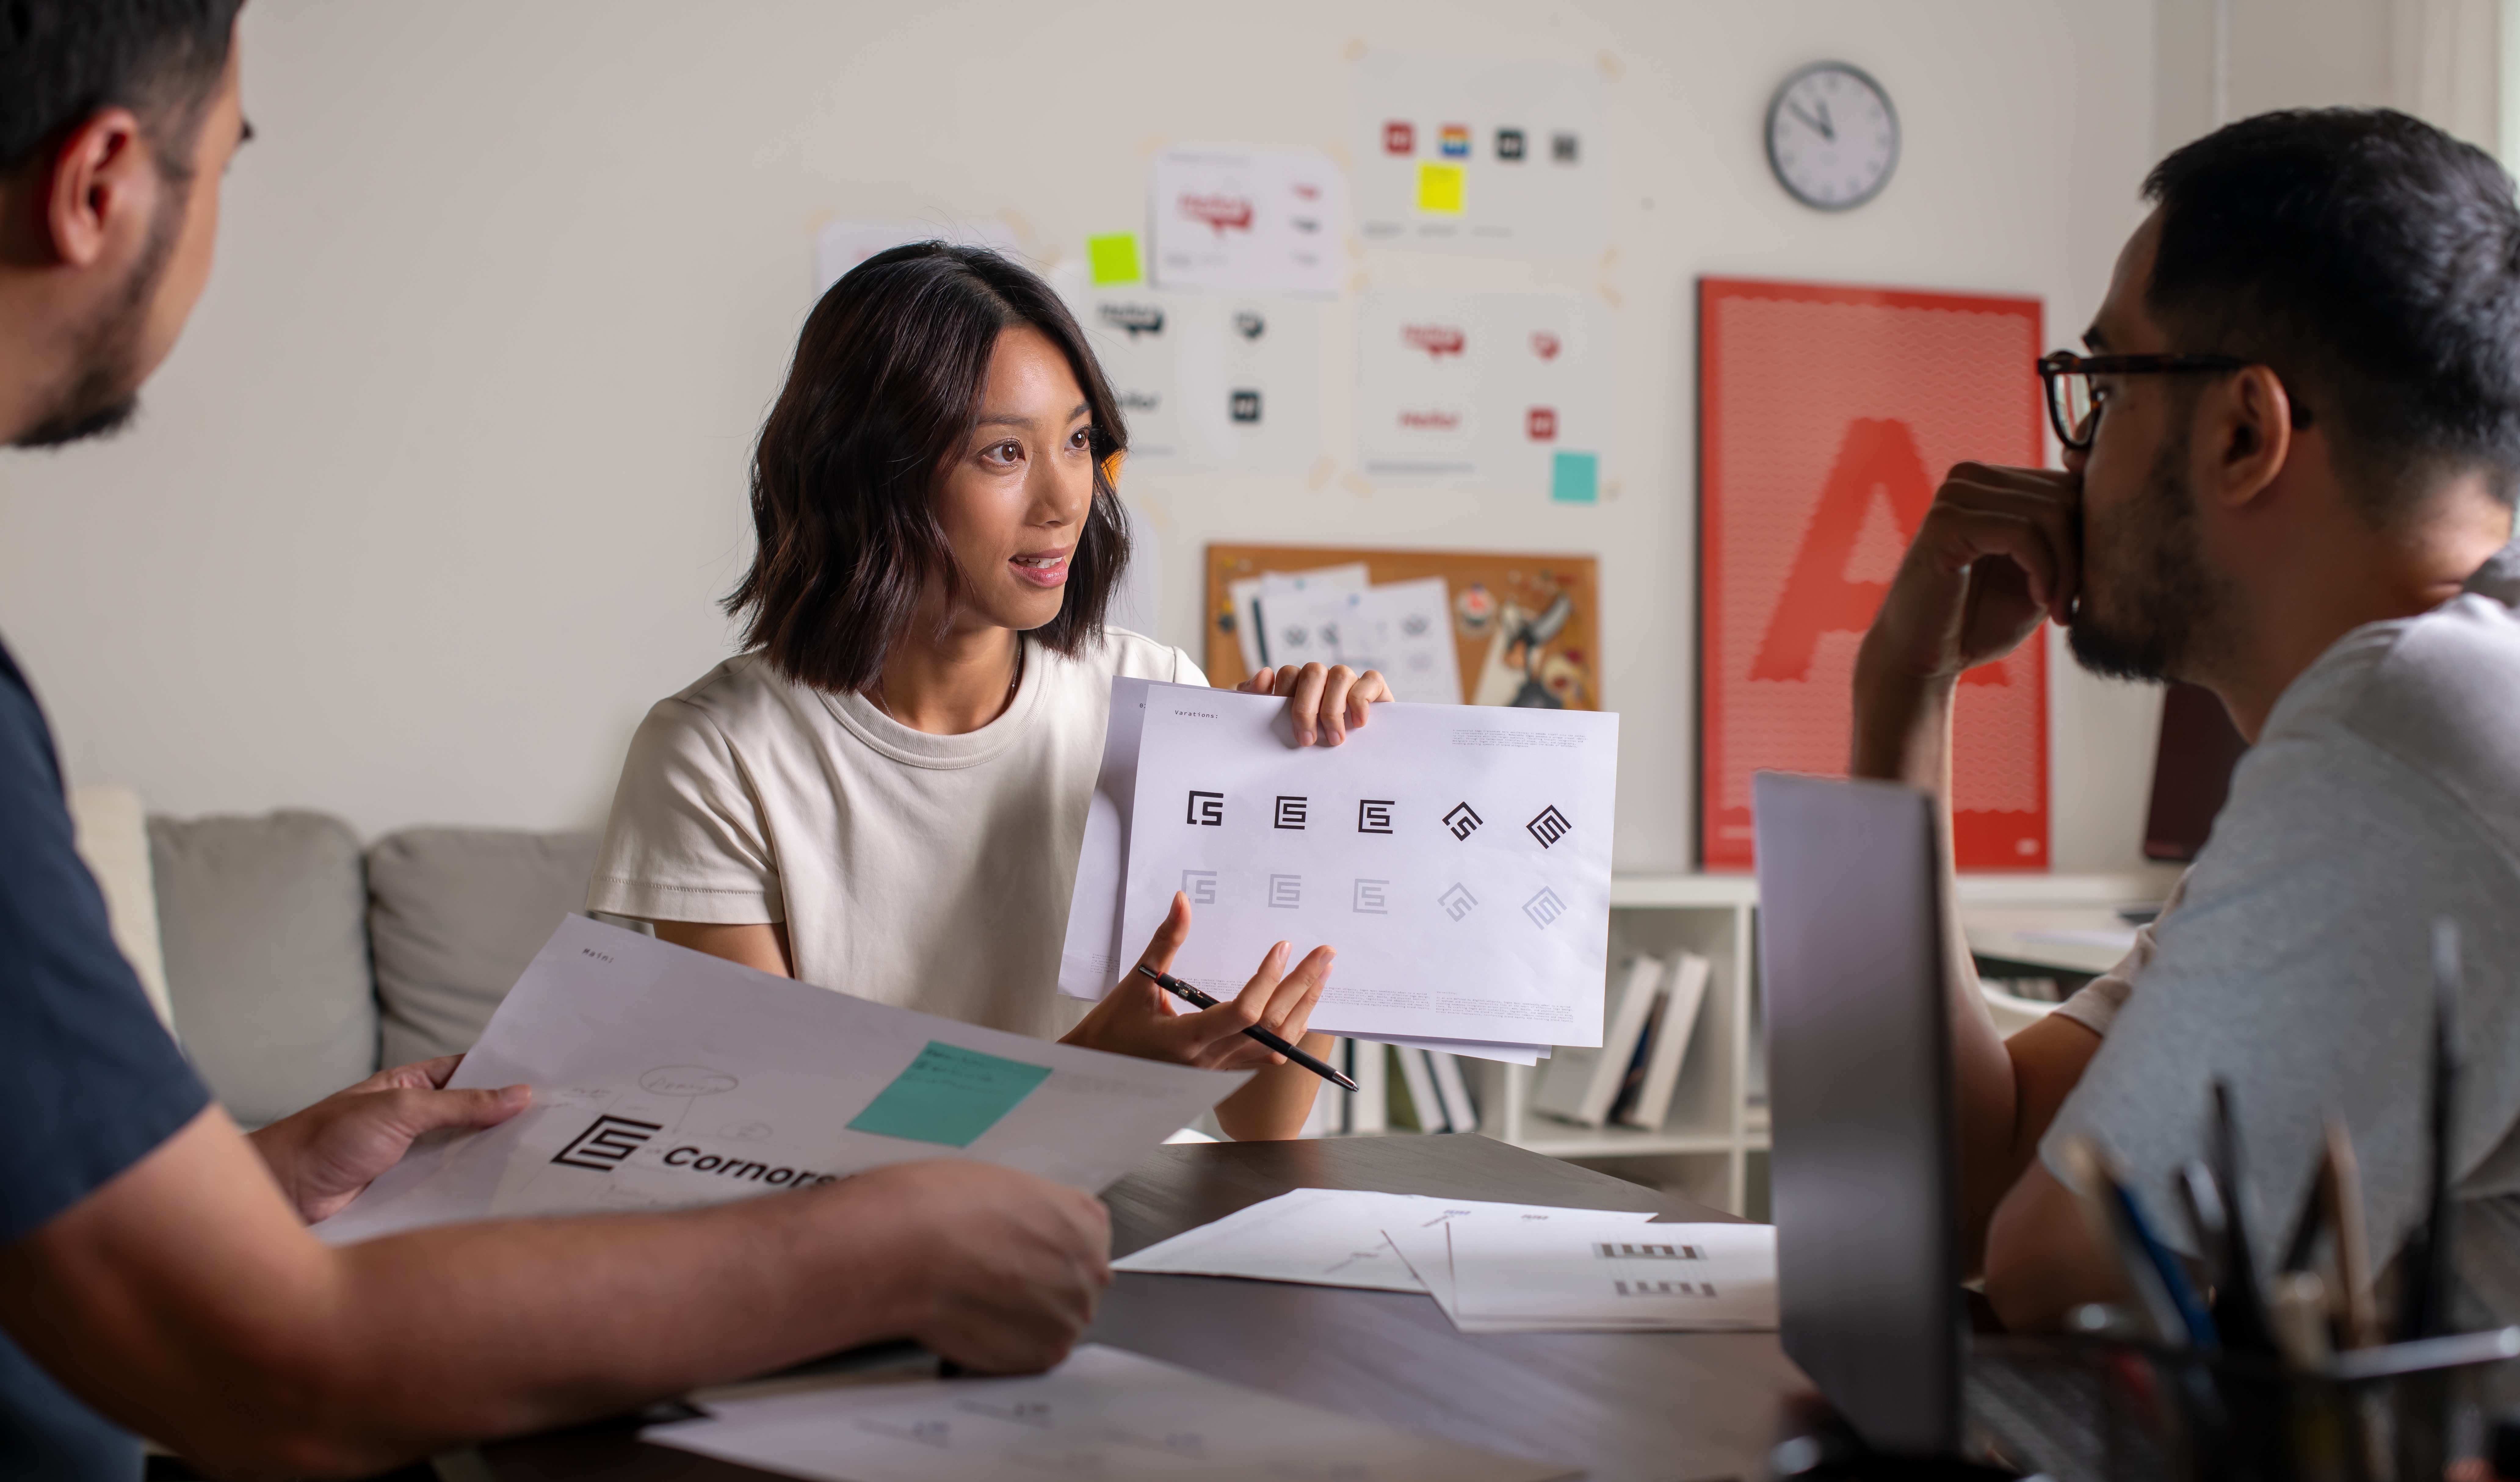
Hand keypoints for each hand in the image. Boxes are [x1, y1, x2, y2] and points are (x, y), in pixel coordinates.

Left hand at [248, 1055, 529, 1223]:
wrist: (280, 1194)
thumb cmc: (326, 1139)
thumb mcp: (400, 1110)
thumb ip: (459, 1104)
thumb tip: (518, 1094)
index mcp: (413, 1084)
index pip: (472, 1073)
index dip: (508, 1076)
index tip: (554, 1082)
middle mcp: (417, 1119)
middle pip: (476, 1116)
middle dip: (511, 1120)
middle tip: (561, 1124)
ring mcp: (414, 1158)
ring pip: (467, 1154)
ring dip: (494, 1159)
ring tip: (544, 1160)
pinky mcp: (410, 1194)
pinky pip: (451, 1188)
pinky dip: (474, 1191)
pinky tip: (504, 1193)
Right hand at [852, 1161, 1110, 1374]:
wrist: (909, 1249)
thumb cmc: (940, 1209)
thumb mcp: (1000, 1188)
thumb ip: (1029, 1218)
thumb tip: (1019, 1235)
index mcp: (1086, 1220)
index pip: (1080, 1242)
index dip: (1042, 1250)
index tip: (1019, 1254)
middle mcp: (1090, 1269)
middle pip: (1071, 1285)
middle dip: (1037, 1286)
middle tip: (993, 1279)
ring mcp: (1072, 1315)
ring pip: (1052, 1322)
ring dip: (1022, 1318)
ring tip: (977, 1300)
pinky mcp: (1046, 1354)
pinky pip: (1029, 1354)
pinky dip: (1004, 1345)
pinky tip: (973, 1322)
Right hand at [1060, 892, 1333, 1069]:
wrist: (1100, 1074)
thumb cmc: (1112, 1031)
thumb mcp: (1137, 982)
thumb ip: (1166, 941)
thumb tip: (1183, 901)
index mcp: (1187, 1039)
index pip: (1243, 1013)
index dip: (1267, 980)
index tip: (1282, 947)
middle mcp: (1209, 1060)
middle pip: (1272, 1028)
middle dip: (1303, 988)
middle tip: (1325, 955)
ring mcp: (1219, 1070)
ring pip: (1277, 1045)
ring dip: (1303, 1009)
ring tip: (1321, 976)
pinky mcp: (1222, 1071)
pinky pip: (1266, 1053)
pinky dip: (1288, 1028)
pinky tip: (1298, 1004)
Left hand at [1237, 661, 1390, 745]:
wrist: (1347, 776)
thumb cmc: (1304, 753)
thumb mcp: (1274, 732)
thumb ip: (1256, 702)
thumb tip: (1264, 673)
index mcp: (1299, 687)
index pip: (1289, 674)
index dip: (1286, 698)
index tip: (1292, 732)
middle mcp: (1324, 681)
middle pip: (1313, 671)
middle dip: (1307, 708)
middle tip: (1308, 741)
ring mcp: (1349, 684)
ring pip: (1340, 673)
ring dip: (1334, 708)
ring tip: (1334, 740)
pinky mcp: (1375, 691)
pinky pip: (1371, 679)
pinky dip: (1362, 700)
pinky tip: (1358, 724)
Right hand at [1862, 462, 2080, 686]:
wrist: (1921, 660)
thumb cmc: (1979, 621)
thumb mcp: (2041, 573)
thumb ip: (2068, 538)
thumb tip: (2119, 501)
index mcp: (1994, 483)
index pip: (2071, 484)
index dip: (2092, 535)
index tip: (2084, 589)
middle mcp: (1972, 477)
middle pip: (2066, 495)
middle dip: (2082, 555)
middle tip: (2072, 605)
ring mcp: (1955, 495)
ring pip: (2051, 512)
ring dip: (2066, 568)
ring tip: (2057, 608)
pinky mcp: (1945, 522)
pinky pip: (2022, 532)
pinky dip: (2043, 570)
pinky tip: (2038, 600)